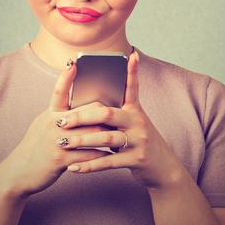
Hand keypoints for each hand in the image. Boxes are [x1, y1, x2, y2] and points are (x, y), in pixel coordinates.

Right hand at [0, 59, 110, 197]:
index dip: (66, 77)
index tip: (74, 63)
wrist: (18, 173)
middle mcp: (52, 124)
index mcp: (49, 114)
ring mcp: (56, 141)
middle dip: (105, 115)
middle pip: (86, 113)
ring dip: (107, 136)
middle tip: (119, 115)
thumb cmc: (35, 148)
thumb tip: (81, 109)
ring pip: (91, 133)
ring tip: (119, 136)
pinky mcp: (61, 159)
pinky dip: (101, 155)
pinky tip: (110, 156)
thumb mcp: (42, 126)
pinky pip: (88, 155)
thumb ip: (59, 116)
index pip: (58, 92)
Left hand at [55, 51, 187, 189]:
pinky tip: (74, 167)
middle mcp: (138, 122)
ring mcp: (139, 140)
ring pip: (106, 138)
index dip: (132, 72)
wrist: (163, 169)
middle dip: (81, 116)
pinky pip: (108, 161)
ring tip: (63, 143)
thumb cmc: (141, 143)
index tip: (130, 55)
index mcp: (135, 111)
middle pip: (107, 113)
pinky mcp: (136, 159)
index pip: (132, 87)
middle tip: (61, 121)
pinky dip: (89, 165)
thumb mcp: (134, 124)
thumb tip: (90, 107)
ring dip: (82, 141)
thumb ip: (116, 115)